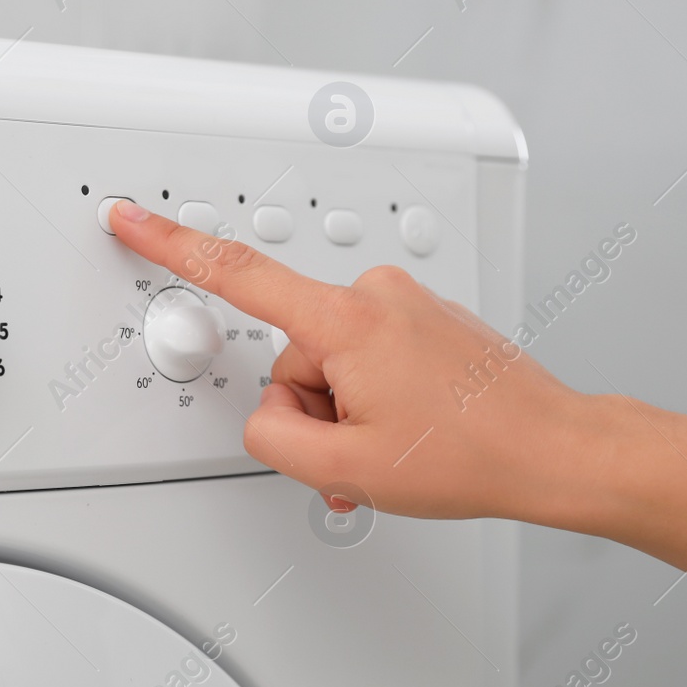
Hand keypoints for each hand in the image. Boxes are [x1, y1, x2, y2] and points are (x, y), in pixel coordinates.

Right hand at [108, 199, 595, 521]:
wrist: (554, 448)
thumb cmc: (476, 452)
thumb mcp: (347, 468)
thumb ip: (274, 436)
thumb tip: (269, 415)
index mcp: (347, 321)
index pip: (235, 273)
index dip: (170, 246)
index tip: (131, 219)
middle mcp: (376, 294)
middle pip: (292, 354)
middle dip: (316, 407)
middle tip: (367, 446)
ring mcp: (405, 302)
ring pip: (332, 361)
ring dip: (349, 408)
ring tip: (400, 440)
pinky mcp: (425, 316)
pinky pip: (369, 355)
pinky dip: (376, 395)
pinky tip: (415, 426)